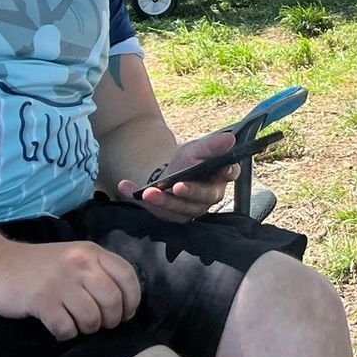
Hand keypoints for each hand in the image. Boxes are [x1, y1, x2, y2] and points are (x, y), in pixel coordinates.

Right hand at [0, 240, 140, 339]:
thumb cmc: (39, 265)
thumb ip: (97, 271)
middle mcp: (79, 263)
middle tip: (99, 324)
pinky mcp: (41, 300)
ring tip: (76, 325)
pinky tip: (58, 328)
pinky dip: (66, 334)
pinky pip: (66, 328)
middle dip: (110, 320)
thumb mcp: (73, 257)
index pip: (128, 276)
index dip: (132, 300)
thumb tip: (123, 303)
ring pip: (92, 317)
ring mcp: (60, 281)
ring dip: (87, 329)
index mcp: (91, 252)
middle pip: (113, 300)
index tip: (125, 314)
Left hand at [119, 130, 240, 222]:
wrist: (169, 172)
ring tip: (146, 192)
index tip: (222, 169)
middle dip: (188, 193)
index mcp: (221, 177)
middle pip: (202, 198)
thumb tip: (230, 139)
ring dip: (162, 202)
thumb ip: (212, 145)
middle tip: (175, 186)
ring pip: (179, 210)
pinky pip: (159, 212)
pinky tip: (126, 187)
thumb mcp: (197, 148)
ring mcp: (192, 210)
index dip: (226, 172)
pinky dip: (141, 202)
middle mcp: (210, 197)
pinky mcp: (174, 217)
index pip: (229, 173)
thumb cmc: (189, 160)